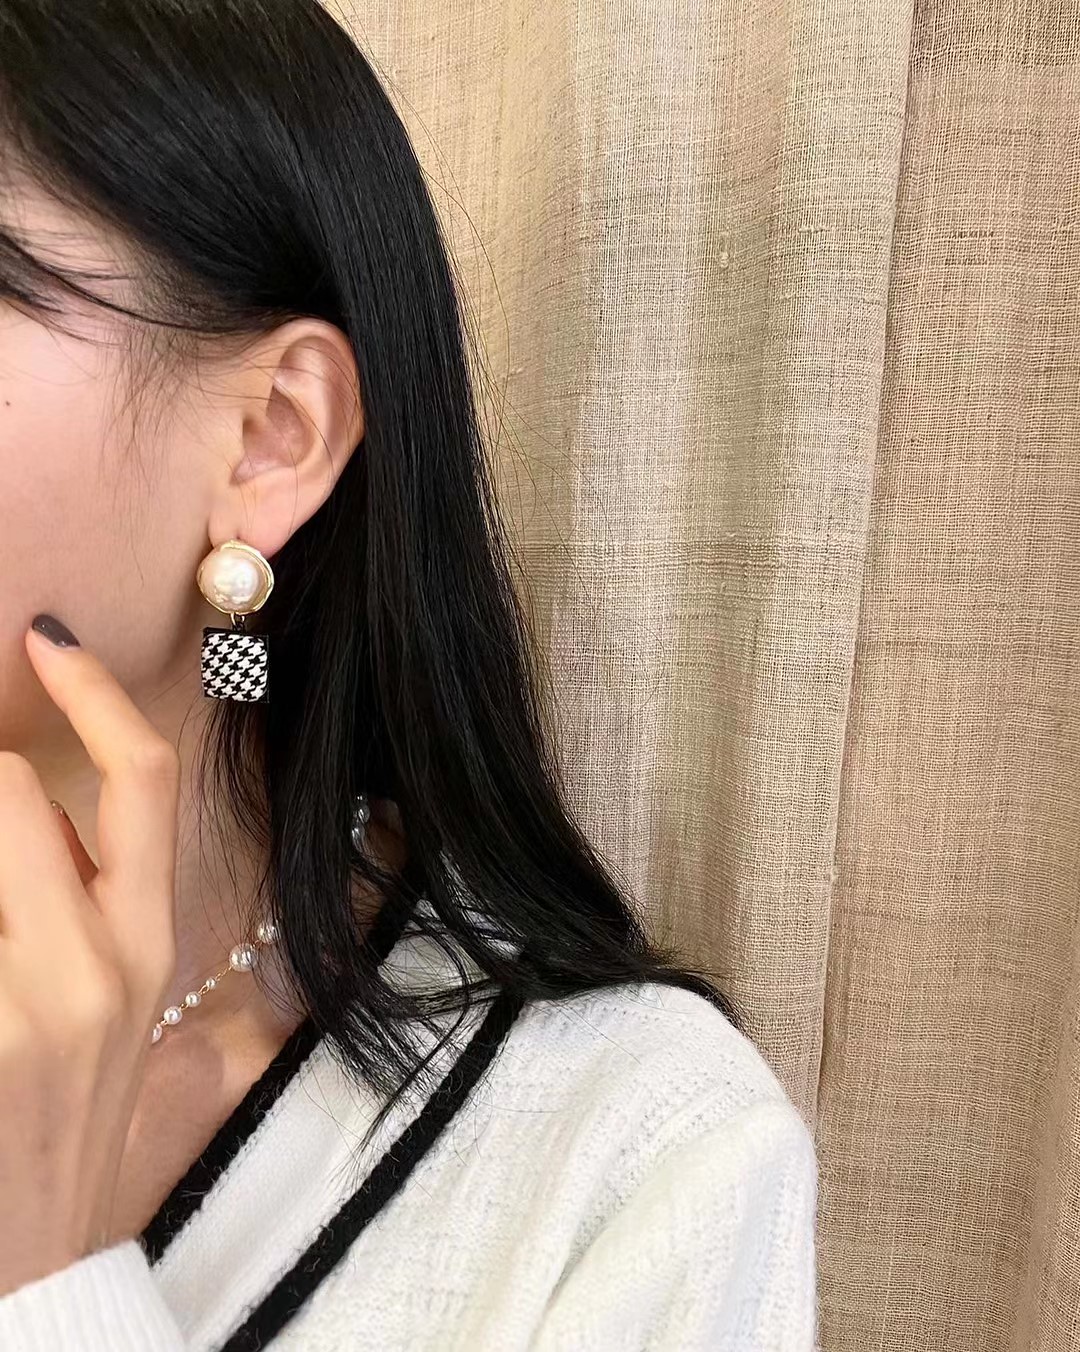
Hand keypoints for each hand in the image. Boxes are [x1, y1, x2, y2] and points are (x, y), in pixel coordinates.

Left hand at [0, 617, 178, 1296]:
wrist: (32, 1262)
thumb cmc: (63, 1117)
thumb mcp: (108, 1000)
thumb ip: (79, 895)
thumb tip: (22, 791)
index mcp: (149, 941)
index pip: (144, 779)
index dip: (96, 694)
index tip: (45, 637)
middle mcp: (102, 961)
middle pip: (18, 790)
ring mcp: (30, 1004)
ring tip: (7, 902)